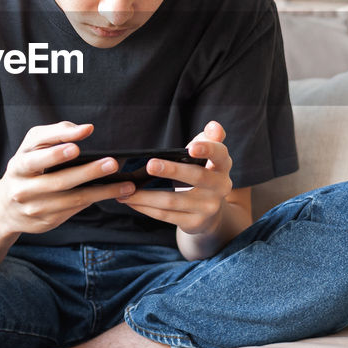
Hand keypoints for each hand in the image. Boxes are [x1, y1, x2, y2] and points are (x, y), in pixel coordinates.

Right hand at [0, 121, 134, 235]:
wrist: (4, 209)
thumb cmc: (26, 170)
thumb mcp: (31, 149)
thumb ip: (54, 135)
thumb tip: (85, 129)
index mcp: (19, 164)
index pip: (38, 151)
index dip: (59, 143)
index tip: (82, 136)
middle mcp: (23, 187)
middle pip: (58, 180)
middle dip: (87, 171)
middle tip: (111, 163)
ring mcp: (34, 207)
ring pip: (72, 199)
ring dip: (101, 191)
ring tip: (125, 184)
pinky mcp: (45, 221)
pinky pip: (74, 210)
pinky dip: (95, 201)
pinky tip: (114, 194)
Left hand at [119, 121, 232, 235]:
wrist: (210, 211)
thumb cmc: (202, 172)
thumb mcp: (207, 155)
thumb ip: (209, 139)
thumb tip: (214, 125)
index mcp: (222, 166)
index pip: (219, 154)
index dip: (207, 150)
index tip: (191, 147)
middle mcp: (220, 187)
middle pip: (196, 177)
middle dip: (172, 171)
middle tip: (150, 165)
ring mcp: (208, 207)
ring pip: (173, 200)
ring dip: (146, 195)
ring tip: (125, 188)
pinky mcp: (194, 222)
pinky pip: (166, 215)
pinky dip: (145, 208)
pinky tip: (131, 200)